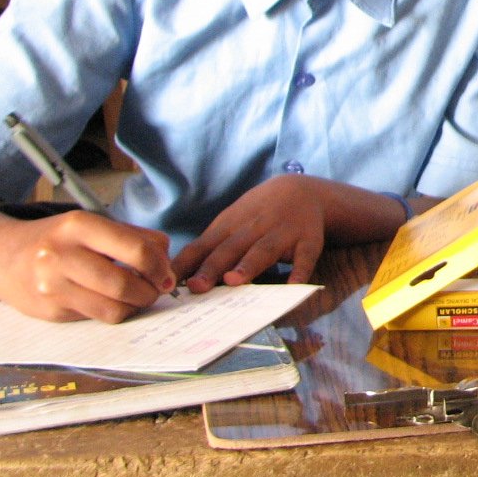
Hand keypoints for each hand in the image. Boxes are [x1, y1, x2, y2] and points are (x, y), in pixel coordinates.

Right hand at [0, 210, 174, 322]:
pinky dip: (114, 312)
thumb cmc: (58, 239)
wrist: (3, 257)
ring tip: (139, 296)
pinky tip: (114, 301)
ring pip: (113, 308)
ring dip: (136, 306)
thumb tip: (167, 256)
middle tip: (157, 289)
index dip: (160, 266)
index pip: (136, 250)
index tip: (168, 274)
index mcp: (79, 226)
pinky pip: (97, 317)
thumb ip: (131, 236)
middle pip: (125, 284)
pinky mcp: (51, 311)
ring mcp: (53, 286)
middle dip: (151, 291)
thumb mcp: (91, 225)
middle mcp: (62, 255)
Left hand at [173, 176, 333, 292]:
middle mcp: (253, 228)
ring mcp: (282, 233)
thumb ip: (207, 249)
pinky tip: (294, 286)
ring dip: (249, 265)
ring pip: (263, 250)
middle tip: (197, 286)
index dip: (187, 263)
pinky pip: (305, 256)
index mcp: (229, 226)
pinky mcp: (308, 240)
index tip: (170, 282)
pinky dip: (300, 271)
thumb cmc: (256, 214)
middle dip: (213, 267)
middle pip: (231, 248)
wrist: (302, 190)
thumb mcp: (230, 223)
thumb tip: (174, 277)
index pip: (203, 245)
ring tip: (234, 281)